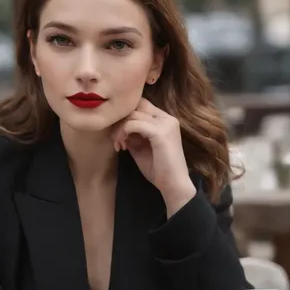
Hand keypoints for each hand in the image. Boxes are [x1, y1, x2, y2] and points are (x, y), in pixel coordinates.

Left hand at [113, 98, 195, 215]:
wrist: (174, 185)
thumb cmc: (159, 169)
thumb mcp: (141, 147)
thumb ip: (132, 134)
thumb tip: (118, 126)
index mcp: (165, 120)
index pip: (141, 105)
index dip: (126, 116)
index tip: (119, 134)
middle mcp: (167, 118)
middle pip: (135, 106)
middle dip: (120, 121)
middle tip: (116, 139)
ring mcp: (165, 124)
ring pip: (132, 115)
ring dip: (120, 129)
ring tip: (119, 145)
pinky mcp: (160, 132)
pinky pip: (133, 124)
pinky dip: (123, 133)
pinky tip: (122, 146)